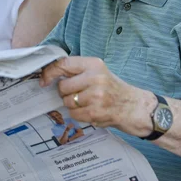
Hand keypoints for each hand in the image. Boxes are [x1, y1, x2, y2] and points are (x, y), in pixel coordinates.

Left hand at [40, 57, 155, 134]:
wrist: (136, 107)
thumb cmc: (115, 90)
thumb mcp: (99, 73)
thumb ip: (78, 72)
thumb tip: (50, 75)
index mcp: (94, 64)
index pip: (64, 64)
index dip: (49, 72)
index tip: (44, 80)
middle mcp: (95, 77)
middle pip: (63, 86)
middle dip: (66, 93)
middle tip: (78, 95)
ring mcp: (96, 95)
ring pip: (68, 102)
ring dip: (73, 106)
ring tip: (88, 104)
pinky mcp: (96, 111)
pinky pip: (75, 114)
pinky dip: (80, 115)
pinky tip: (92, 112)